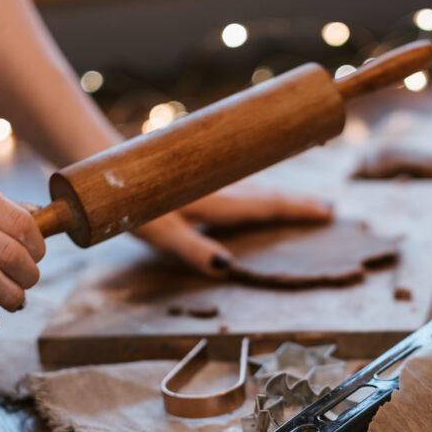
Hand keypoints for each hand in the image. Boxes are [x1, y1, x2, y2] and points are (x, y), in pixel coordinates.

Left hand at [130, 183, 332, 275]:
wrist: (104, 164)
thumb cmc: (128, 204)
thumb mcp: (159, 234)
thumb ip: (192, 250)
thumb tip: (226, 267)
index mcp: (216, 200)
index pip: (266, 205)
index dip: (297, 209)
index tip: (326, 211)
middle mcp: (217, 186)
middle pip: (266, 193)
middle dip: (296, 201)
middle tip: (327, 207)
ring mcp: (207, 178)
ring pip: (253, 184)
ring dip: (279, 193)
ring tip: (300, 200)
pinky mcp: (195, 174)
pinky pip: (238, 180)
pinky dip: (256, 186)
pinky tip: (254, 188)